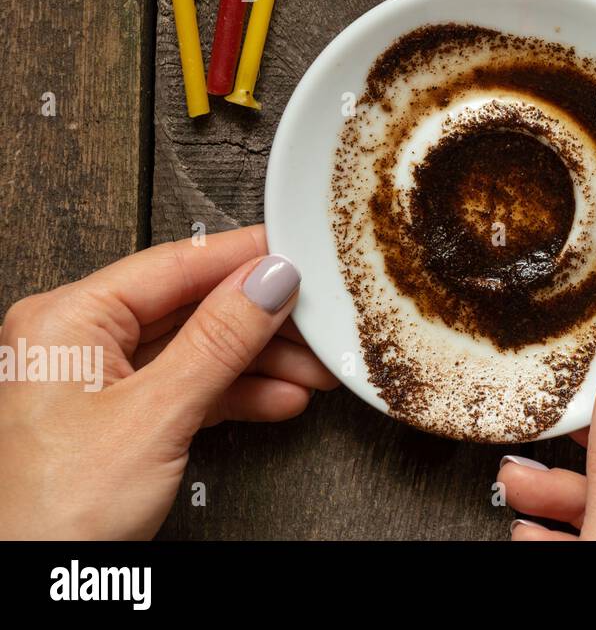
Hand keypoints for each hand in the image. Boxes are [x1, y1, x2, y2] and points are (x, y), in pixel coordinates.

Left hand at [0, 225, 337, 539]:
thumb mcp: (155, 416)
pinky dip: (237, 394)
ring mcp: (99, 382)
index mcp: (67, 319)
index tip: (300, 252)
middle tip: (319, 318)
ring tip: (313, 367)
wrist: (29, 588)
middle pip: (192, 307)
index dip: (245, 257)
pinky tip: (280, 397)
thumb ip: (219, 341)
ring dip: (261, 361)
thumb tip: (267, 281)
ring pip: (198, 349)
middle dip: (262, 320)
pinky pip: (189, 388)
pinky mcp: (120, 420)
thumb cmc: (52, 515)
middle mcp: (79, 340)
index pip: (174, 265)